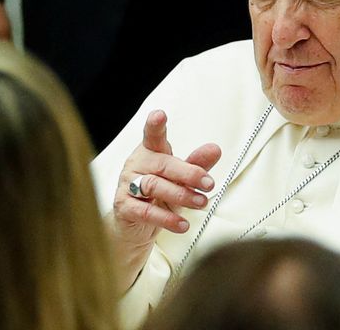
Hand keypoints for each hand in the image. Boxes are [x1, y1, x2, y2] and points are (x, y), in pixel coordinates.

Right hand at [109, 110, 220, 291]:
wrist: (136, 225)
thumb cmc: (160, 195)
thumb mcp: (181, 179)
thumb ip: (196, 164)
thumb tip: (215, 149)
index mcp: (151, 152)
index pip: (152, 136)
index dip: (155, 125)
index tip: (159, 115)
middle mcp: (136, 164)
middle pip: (162, 164)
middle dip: (188, 173)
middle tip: (209, 184)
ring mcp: (127, 185)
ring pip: (154, 186)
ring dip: (181, 194)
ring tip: (202, 203)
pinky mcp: (124, 207)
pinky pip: (146, 212)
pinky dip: (167, 219)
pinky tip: (183, 224)